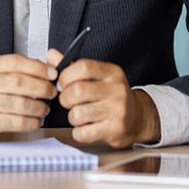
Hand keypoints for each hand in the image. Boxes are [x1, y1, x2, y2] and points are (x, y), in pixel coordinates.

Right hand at [0, 54, 57, 141]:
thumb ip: (18, 68)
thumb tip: (47, 67)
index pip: (15, 61)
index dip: (37, 67)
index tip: (52, 73)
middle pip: (19, 82)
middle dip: (41, 87)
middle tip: (52, 91)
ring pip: (19, 103)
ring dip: (38, 107)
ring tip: (44, 108)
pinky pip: (16, 122)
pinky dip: (31, 122)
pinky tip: (36, 120)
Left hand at [46, 48, 160, 147]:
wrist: (137, 118)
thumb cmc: (111, 94)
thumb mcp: (97, 75)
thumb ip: (72, 66)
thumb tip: (50, 55)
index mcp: (112, 72)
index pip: (83, 67)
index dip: (66, 75)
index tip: (61, 82)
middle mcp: (116, 90)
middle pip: (77, 91)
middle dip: (65, 97)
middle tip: (67, 100)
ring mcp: (117, 111)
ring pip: (78, 114)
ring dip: (72, 116)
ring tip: (78, 113)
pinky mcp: (114, 131)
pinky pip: (83, 133)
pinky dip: (78, 131)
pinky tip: (86, 126)